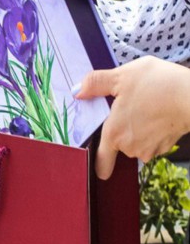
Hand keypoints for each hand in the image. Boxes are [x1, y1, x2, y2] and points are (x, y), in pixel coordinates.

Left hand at [75, 56, 189, 179]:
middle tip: (127, 107)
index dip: (99, 164)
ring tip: (145, 105)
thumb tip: (77, 91)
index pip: (102, 160)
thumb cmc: (157, 84)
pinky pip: (152, 139)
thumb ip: (96, 83)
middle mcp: (130, 146)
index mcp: (114, 133)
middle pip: (119, 144)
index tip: (99, 167)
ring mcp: (150, 148)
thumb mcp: (121, 76)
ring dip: (138, 128)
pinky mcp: (166, 146)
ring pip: (137, 142)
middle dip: (122, 129)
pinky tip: (157, 112)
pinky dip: (153, 129)